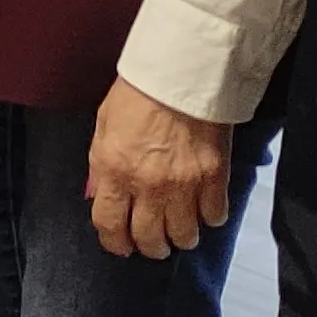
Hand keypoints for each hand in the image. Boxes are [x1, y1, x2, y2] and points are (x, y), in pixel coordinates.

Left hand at [85, 79, 232, 262]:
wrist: (183, 70)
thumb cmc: (139, 92)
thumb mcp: (104, 125)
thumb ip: (103, 164)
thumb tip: (102, 193)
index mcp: (114, 170)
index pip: (109, 225)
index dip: (115, 243)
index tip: (121, 246)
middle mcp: (148, 185)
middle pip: (149, 239)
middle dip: (150, 247)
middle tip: (154, 244)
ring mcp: (184, 185)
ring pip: (184, 236)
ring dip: (181, 238)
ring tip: (181, 231)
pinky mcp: (215, 178)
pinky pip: (214, 217)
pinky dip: (210, 218)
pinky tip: (205, 210)